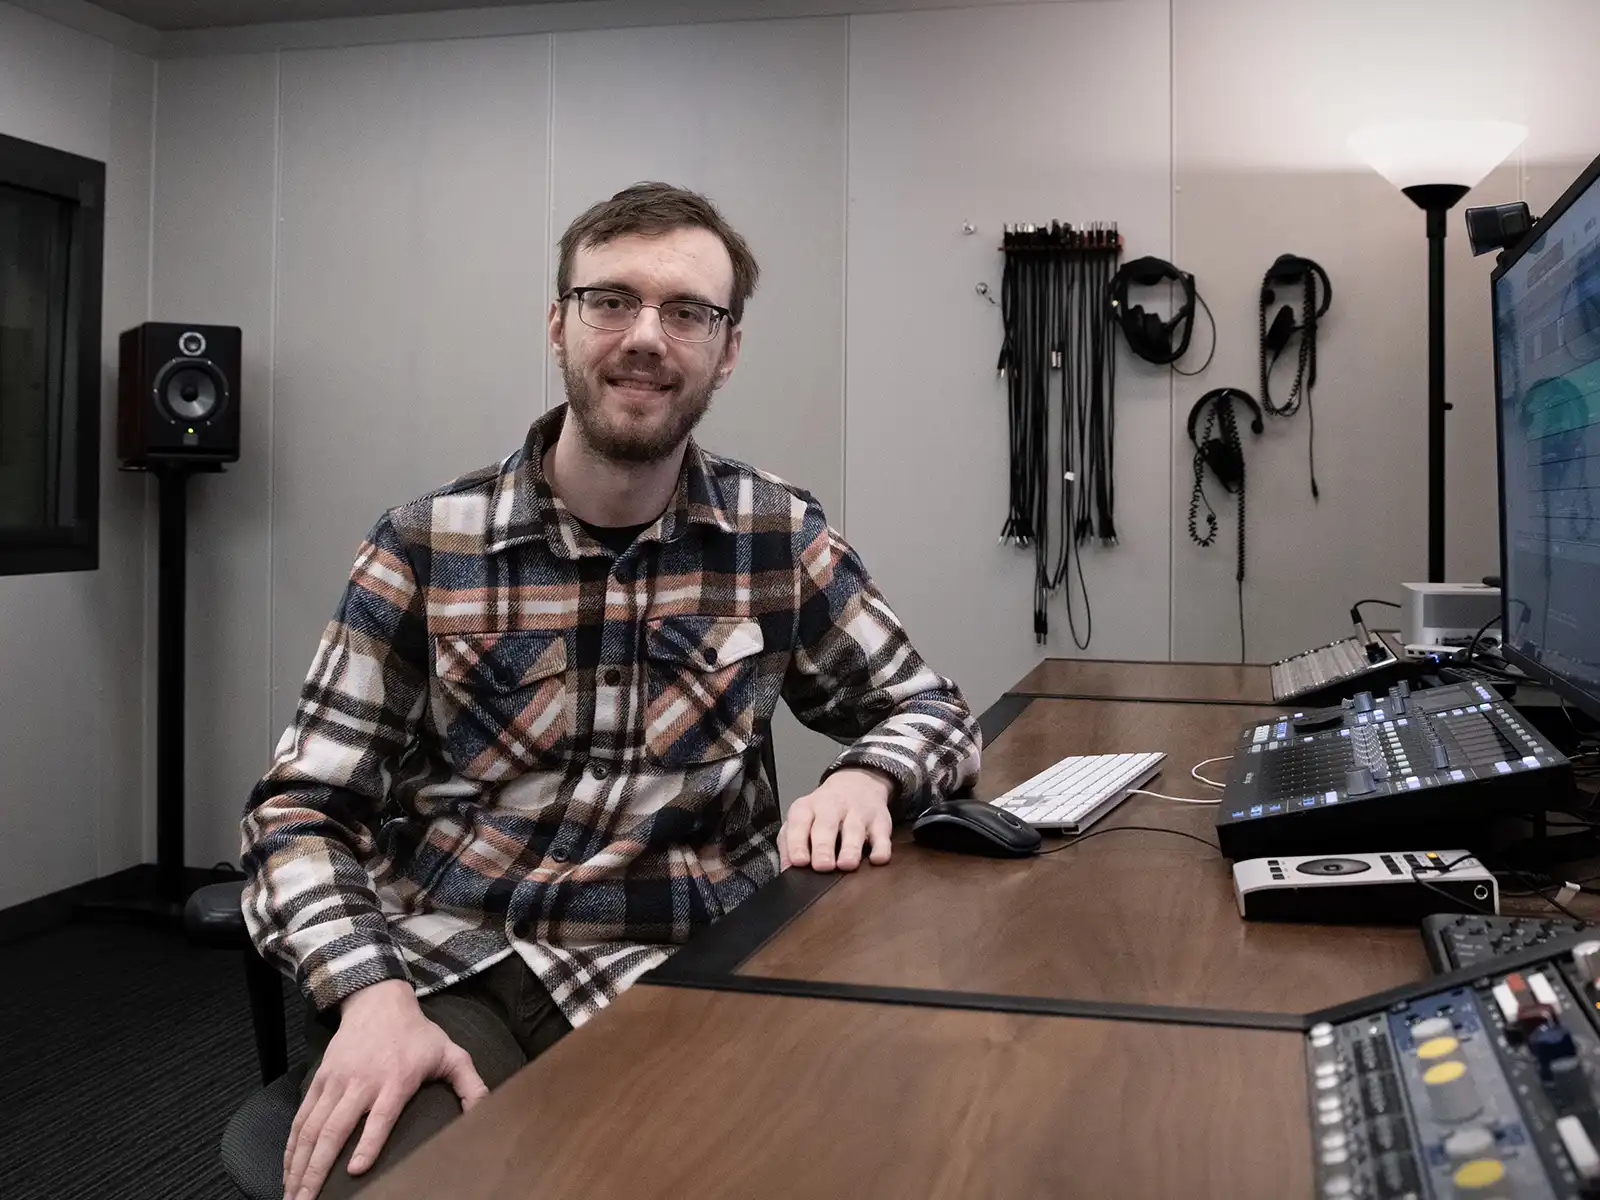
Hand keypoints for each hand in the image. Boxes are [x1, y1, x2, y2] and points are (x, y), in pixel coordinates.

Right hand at [283, 979, 487, 1199]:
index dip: (368, 1143)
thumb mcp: (451, 1053)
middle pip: (334, 1130)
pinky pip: (301, 1117)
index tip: (356, 1170)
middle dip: (318, 1170)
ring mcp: (336, 1082)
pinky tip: (287, 1169)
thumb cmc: (418, 1035)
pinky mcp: (320, 1080)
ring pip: (311, 1128)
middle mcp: (361, 1083)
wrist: (379, 1002)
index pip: (380, 1117)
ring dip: (299, 1165)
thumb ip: (470, 1085)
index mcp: (395, 1081)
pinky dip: (291, 1146)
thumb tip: (487, 1111)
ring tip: (293, 1196)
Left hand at [780, 768, 894, 871]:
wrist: (857, 783)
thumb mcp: (801, 819)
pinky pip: (882, 835)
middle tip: (822, 866)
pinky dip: (881, 848)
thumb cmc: (823, 811)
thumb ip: (789, 844)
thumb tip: (786, 870)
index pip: (799, 824)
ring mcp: (858, 813)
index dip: (798, 844)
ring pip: (854, 830)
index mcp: (807, 808)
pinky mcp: (880, 821)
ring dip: (850, 848)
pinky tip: (877, 859)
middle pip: (826, 826)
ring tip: (846, 865)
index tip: (799, 862)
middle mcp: (832, 807)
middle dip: (823, 847)